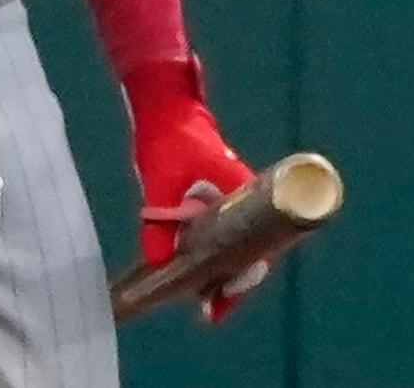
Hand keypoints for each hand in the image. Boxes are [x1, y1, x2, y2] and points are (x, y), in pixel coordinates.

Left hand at [127, 56, 262, 320]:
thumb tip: (158, 261)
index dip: (239, 282)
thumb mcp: (160, 180)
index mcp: (244, 195)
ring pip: (239, 242)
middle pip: (251, 251)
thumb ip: (159, 220)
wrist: (165, 104)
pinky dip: (215, 251)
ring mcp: (234, 196)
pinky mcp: (219, 194)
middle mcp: (246, 198)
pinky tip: (197, 267)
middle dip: (233, 281)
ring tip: (206, 299)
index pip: (256, 251)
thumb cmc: (168, 138)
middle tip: (210, 309)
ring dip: (225, 268)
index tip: (217, 303)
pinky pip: (226, 231)